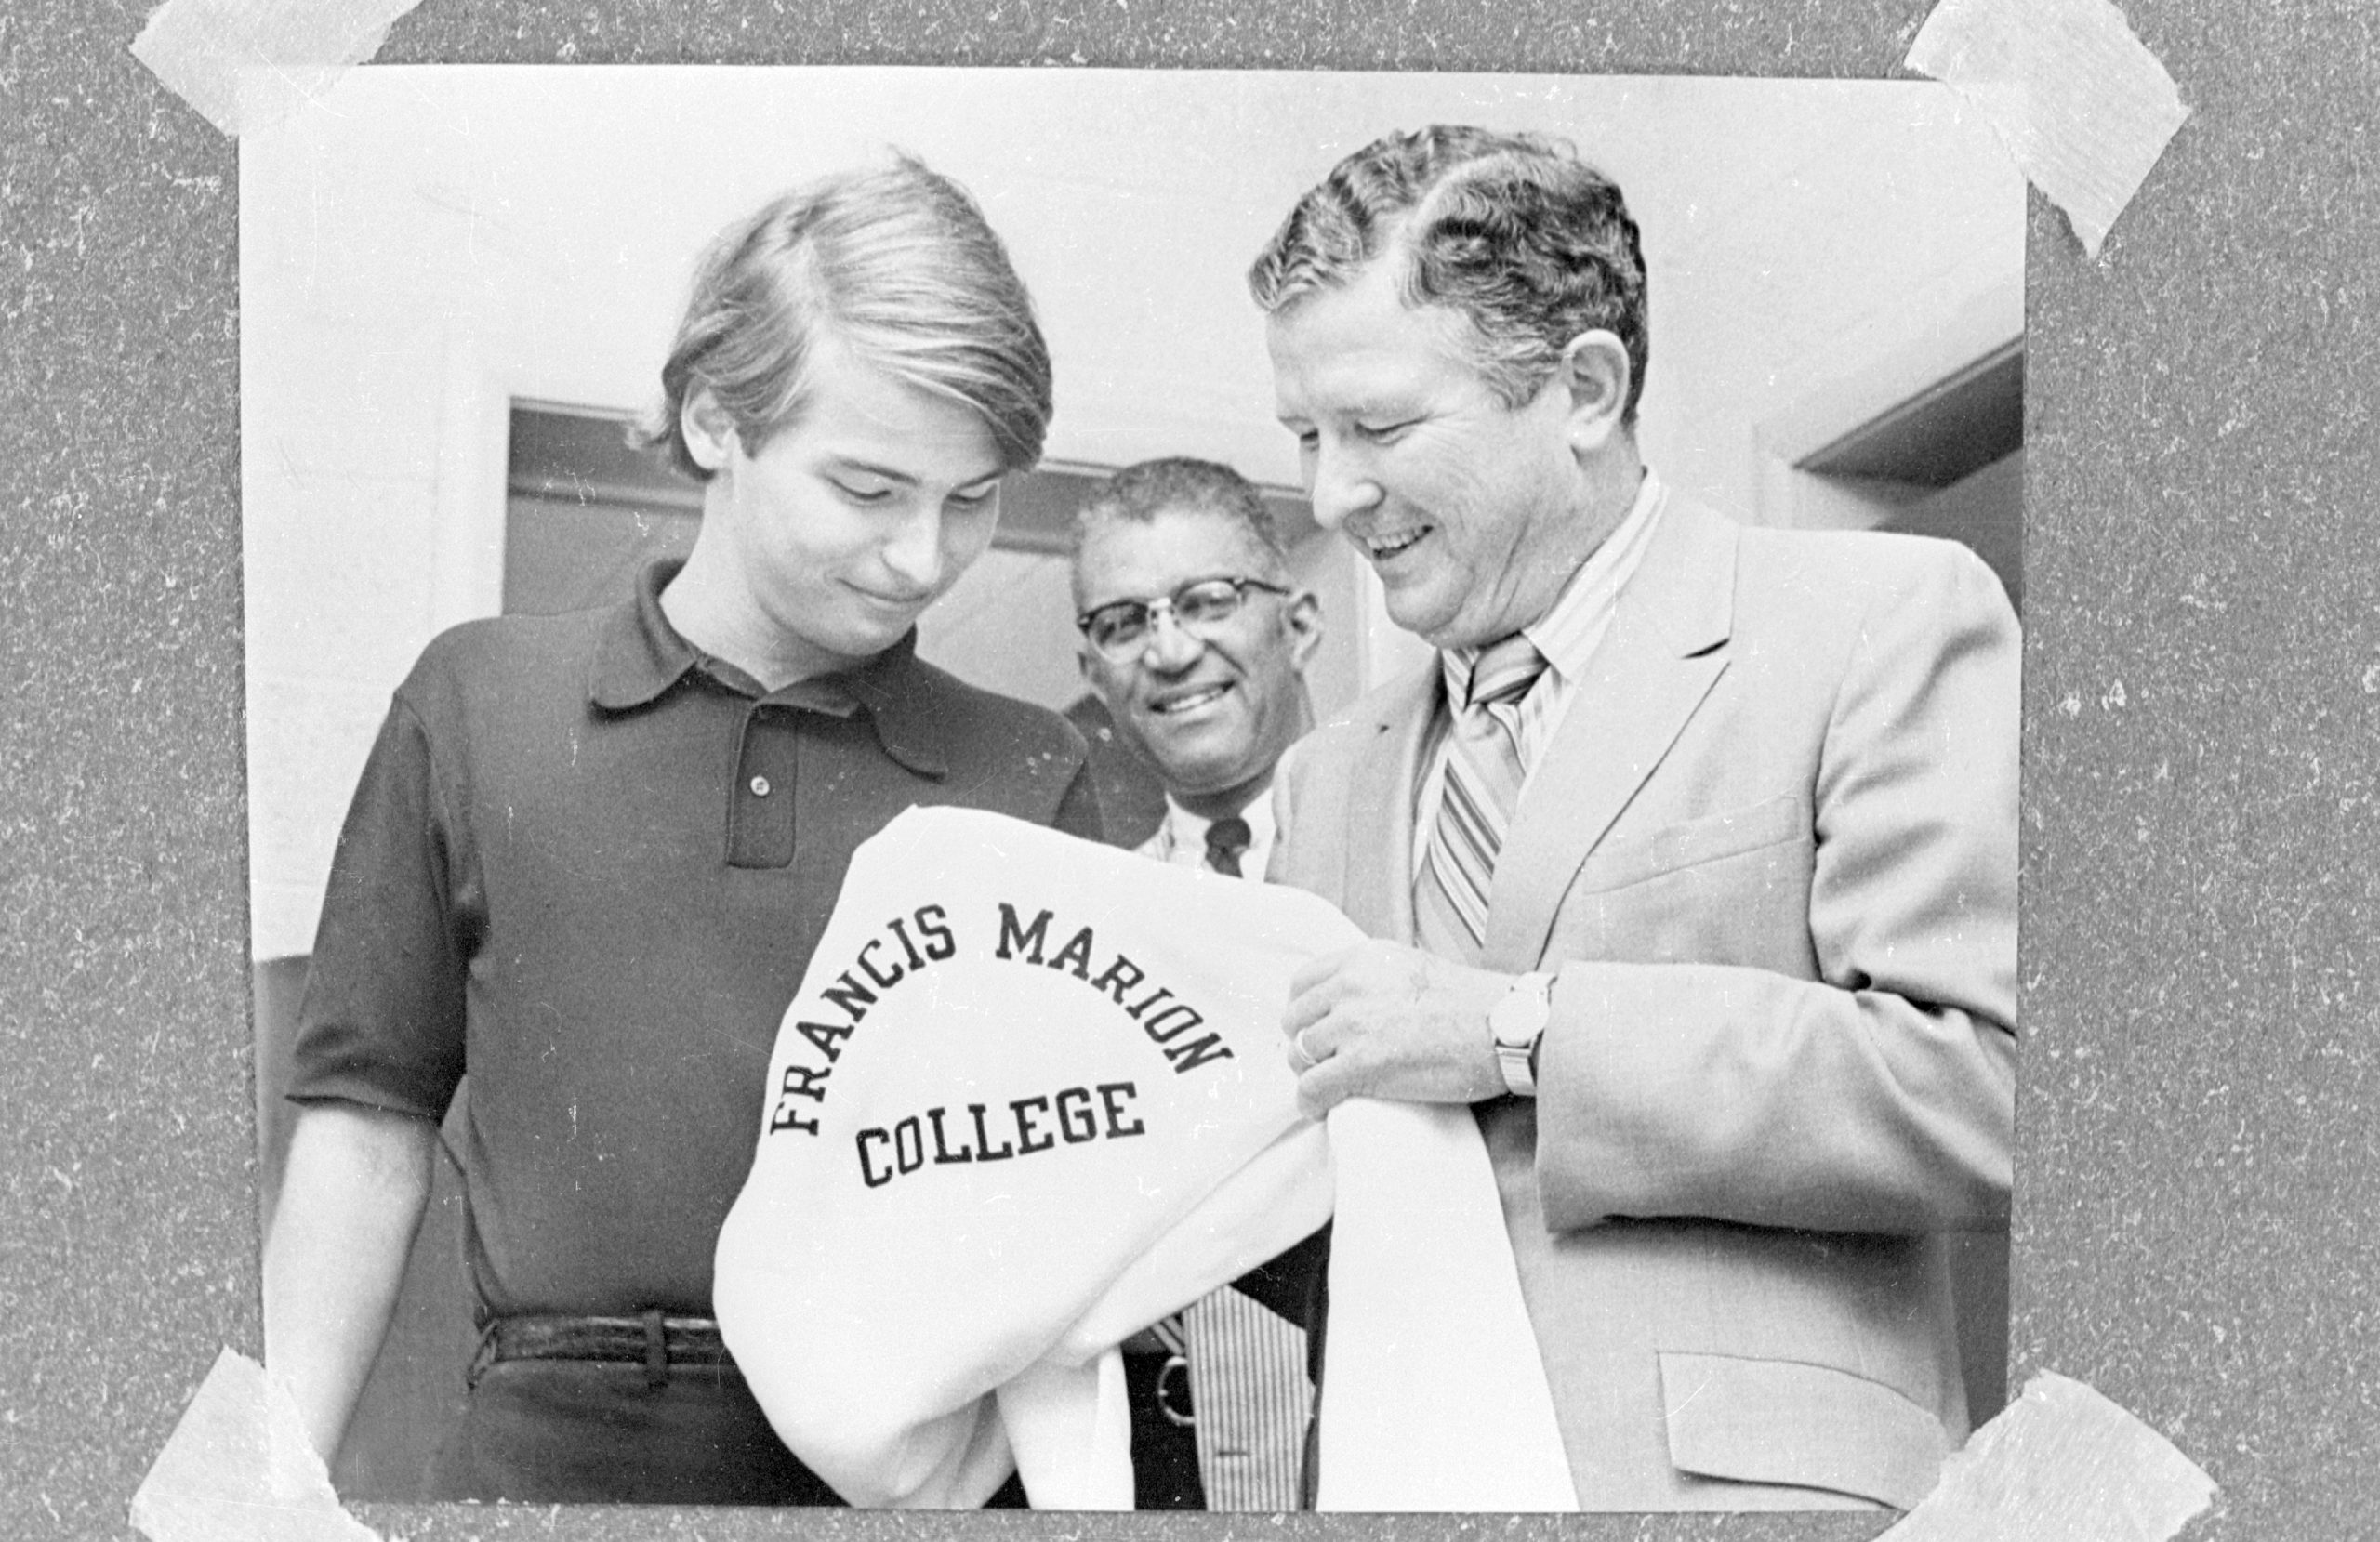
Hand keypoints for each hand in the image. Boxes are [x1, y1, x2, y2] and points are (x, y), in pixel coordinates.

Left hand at [1281, 940, 1509, 1117]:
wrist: (1505, 1028)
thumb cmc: (1473, 1004)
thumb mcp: (1413, 967)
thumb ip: (1374, 978)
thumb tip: (1350, 1003)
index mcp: (1364, 958)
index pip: (1303, 982)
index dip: (1305, 1011)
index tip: (1315, 1029)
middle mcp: (1351, 985)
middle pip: (1295, 1019)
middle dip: (1305, 1043)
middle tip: (1325, 1062)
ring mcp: (1354, 1024)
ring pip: (1300, 1054)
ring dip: (1311, 1073)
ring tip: (1330, 1086)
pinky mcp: (1362, 1063)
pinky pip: (1311, 1087)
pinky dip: (1311, 1102)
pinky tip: (1322, 1108)